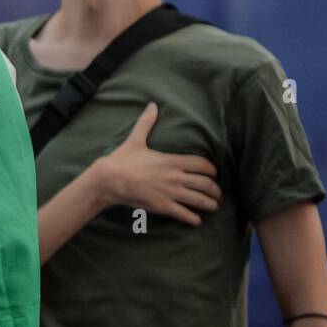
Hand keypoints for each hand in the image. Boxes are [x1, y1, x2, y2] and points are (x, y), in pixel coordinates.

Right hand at [93, 102, 221, 225]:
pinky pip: (184, 214)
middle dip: (215, 190)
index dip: (212, 170)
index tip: (213, 174)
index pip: (203, 164)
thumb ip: (146, 123)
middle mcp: (175, 177)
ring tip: (213, 206)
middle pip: (206, 184)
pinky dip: (193, 219)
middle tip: (217, 193)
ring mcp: (170, 193)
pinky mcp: (162, 206)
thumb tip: (152, 105)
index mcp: (172, 160)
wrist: (109, 179)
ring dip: (210, 204)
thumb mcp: (136, 140)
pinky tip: (196, 220)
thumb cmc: (122, 159)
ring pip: (199, 200)